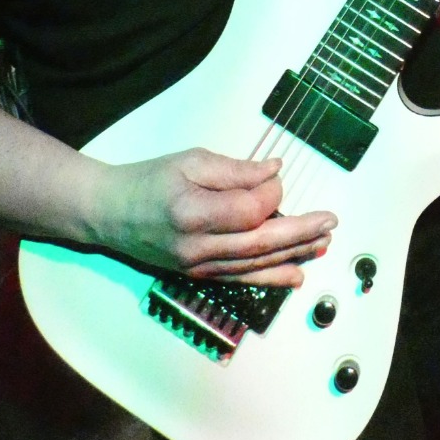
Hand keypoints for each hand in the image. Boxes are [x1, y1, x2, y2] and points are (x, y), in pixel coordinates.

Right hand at [91, 149, 337, 288]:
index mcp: (193, 213)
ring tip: (324, 244)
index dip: (272, 194)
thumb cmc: (149, 179)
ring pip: (256, 265)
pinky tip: (296, 275)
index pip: (250, 211)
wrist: (108, 213)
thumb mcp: (191, 161)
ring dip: (294, 255)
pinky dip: (271, 277)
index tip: (275, 177)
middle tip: (331, 222)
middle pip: (261, 243)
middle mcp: (197, 248)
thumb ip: (236, 170)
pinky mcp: (199, 275)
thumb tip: (276, 172)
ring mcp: (198, 267)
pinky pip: (242, 278)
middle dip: (301, 232)